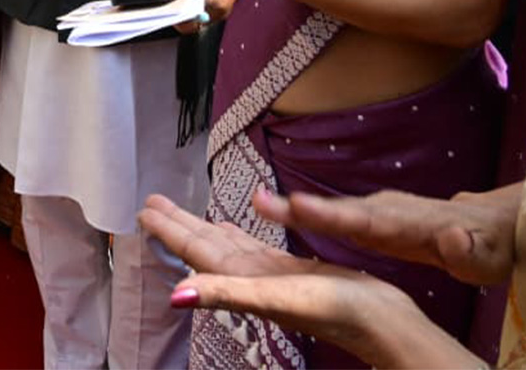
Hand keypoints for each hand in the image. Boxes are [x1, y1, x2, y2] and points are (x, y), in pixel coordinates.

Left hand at [138, 194, 479, 368]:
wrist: (383, 324)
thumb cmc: (333, 310)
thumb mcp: (274, 298)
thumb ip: (225, 294)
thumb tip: (175, 297)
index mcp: (240, 281)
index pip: (194, 251)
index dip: (168, 232)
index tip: (142, 211)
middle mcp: (250, 278)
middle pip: (203, 245)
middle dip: (177, 224)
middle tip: (150, 201)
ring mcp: (271, 275)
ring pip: (225, 245)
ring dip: (202, 227)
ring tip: (179, 210)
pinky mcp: (293, 270)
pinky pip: (253, 247)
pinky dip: (235, 236)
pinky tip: (230, 228)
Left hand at [154, 0, 257, 24]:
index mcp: (214, 4)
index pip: (186, 18)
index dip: (170, 12)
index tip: (159, 8)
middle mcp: (218, 12)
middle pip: (189, 19)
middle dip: (175, 8)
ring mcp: (219, 9)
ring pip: (193, 14)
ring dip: (183, 4)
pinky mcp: (218, 4)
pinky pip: (200, 8)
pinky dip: (191, 1)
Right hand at [255, 184, 520, 287]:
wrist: (483, 228)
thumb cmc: (485, 245)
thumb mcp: (484, 253)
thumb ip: (466, 248)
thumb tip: (453, 238)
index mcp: (408, 223)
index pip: (366, 220)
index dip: (333, 215)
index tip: (299, 206)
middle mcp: (384, 211)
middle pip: (336, 210)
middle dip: (297, 208)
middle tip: (258, 201)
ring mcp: (374, 213)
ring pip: (328, 210)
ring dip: (290, 209)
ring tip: (256, 204)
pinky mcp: (367, 221)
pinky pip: (329, 216)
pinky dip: (298, 213)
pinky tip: (270, 211)